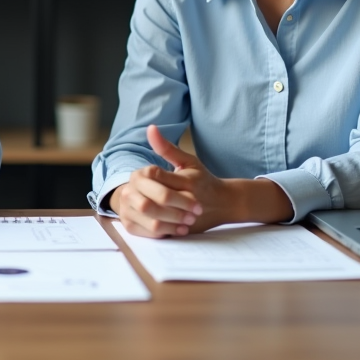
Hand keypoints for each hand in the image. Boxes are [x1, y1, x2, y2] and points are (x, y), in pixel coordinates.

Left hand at [108, 125, 292, 237]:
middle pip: (154, 199)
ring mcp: (188, 218)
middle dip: (142, 196)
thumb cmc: (203, 180)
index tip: (145, 179)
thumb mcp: (188, 161)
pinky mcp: (186, 231)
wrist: (225, 204)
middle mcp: (189, 199)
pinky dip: (150, 227)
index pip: (156, 176)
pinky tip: (147, 220)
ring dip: (143, 212)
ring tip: (140, 207)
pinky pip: (161, 231)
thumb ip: (167, 148)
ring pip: (157, 217)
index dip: (146, 178)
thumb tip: (150, 128)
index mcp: (188, 181)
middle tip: (135, 195)